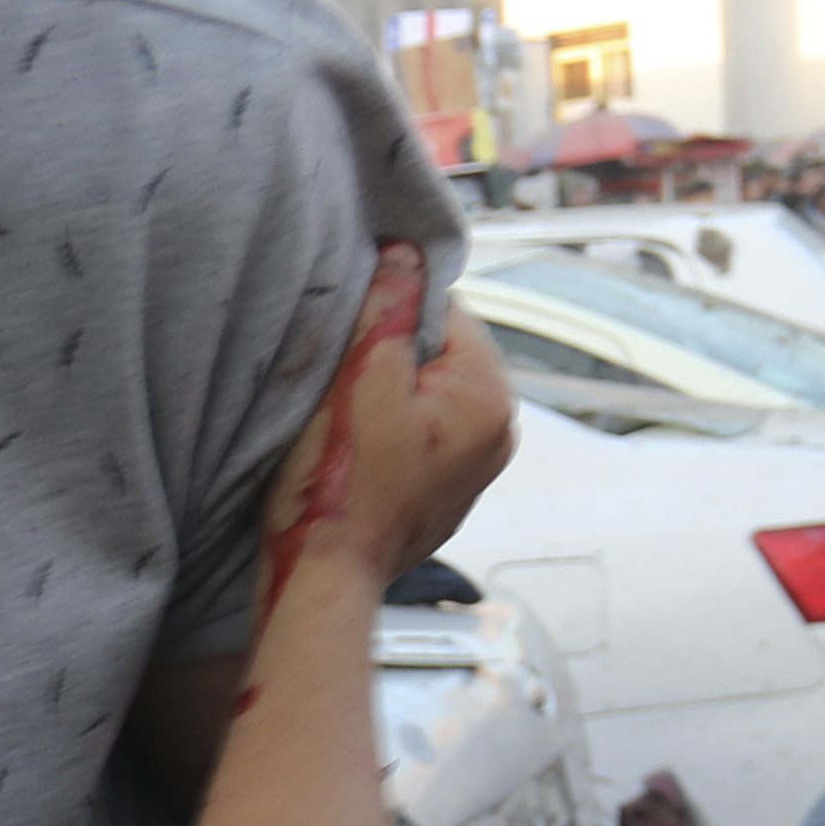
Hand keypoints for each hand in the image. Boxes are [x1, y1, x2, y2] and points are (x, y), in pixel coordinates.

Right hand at [271, 247, 508, 590]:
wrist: (325, 576)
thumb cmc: (341, 483)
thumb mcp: (360, 375)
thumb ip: (389, 303)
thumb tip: (407, 249)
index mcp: (489, 398)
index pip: (447, 312)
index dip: (391, 317)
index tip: (351, 348)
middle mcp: (499, 434)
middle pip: (440, 354)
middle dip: (392, 358)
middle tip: (343, 389)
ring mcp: (476, 470)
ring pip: (429, 396)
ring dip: (388, 396)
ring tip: (348, 425)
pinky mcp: (448, 496)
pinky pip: (422, 438)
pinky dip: (391, 434)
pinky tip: (357, 454)